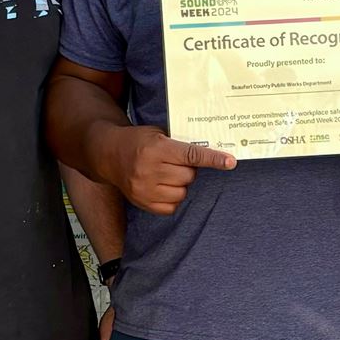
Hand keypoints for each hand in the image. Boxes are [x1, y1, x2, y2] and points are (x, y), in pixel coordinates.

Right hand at [108, 126, 235, 215]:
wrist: (108, 154)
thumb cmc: (138, 141)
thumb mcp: (158, 133)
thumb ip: (181, 144)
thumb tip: (211, 153)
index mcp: (156, 148)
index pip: (191, 154)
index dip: (213, 159)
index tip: (230, 162)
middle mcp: (149, 170)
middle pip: (189, 176)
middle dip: (188, 170)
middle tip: (176, 163)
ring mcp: (145, 189)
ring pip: (182, 192)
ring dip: (180, 184)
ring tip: (166, 174)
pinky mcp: (143, 203)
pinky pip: (172, 207)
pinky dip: (172, 198)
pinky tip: (162, 186)